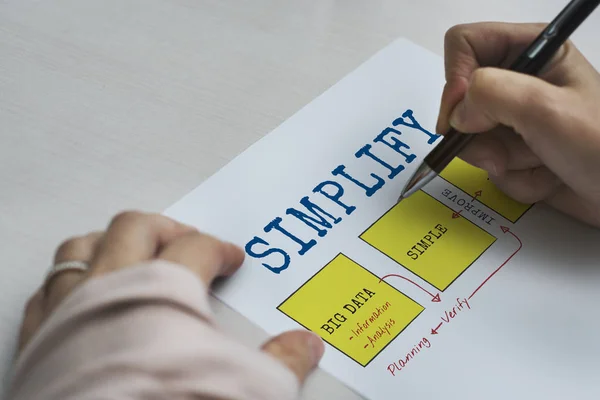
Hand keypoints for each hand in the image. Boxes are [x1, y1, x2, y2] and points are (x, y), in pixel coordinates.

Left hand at [18, 211, 323, 382]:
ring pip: (83, 247)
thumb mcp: (245, 386)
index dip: (220, 249)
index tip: (230, 257)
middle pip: (137, 228)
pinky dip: (68, 281)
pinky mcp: (39, 340)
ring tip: (129, 248)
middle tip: (187, 238)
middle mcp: (111, 287)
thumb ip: (281, 360)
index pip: (197, 248)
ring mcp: (69, 310)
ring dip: (110, 242)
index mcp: (163, 287)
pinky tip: (80, 291)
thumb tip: (304, 347)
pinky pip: (48, 289)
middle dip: (168, 228)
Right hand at [436, 22, 599, 226]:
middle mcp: (519, 80)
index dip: (456, 78)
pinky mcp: (516, 150)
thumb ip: (491, 95)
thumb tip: (456, 115)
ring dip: (503, 161)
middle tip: (505, 153)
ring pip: (472, 138)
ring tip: (540, 163)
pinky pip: (490, 164)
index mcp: (531, 50)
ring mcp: (516, 118)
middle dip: (481, 134)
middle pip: (461, 100)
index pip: (465, 44)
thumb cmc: (599, 145)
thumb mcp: (545, 109)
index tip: (460, 116)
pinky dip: (515, 179)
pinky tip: (546, 177)